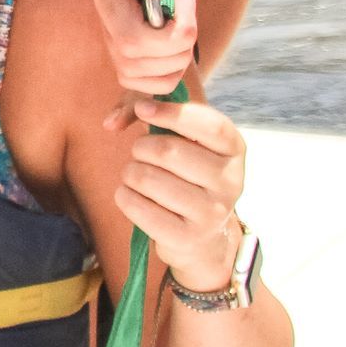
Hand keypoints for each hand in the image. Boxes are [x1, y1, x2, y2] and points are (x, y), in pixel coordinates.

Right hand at [80, 0, 224, 95]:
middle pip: (125, 35)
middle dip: (173, 38)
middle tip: (189, 5)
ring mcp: (104, 10)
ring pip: (130, 61)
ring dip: (174, 57)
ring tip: (186, 24)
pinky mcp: (115, 33)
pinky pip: (130, 76)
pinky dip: (162, 77)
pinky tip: (177, 52)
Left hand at [111, 94, 246, 290]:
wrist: (202, 236)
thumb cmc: (184, 173)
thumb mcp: (180, 137)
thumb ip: (145, 113)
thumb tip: (111, 123)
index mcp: (234, 150)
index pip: (210, 125)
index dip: (172, 113)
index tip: (142, 109)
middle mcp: (230, 181)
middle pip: (168, 151)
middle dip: (140, 147)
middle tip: (140, 152)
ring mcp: (211, 213)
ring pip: (147, 178)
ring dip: (130, 172)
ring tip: (136, 176)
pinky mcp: (187, 237)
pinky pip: (138, 208)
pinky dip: (124, 196)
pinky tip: (132, 195)